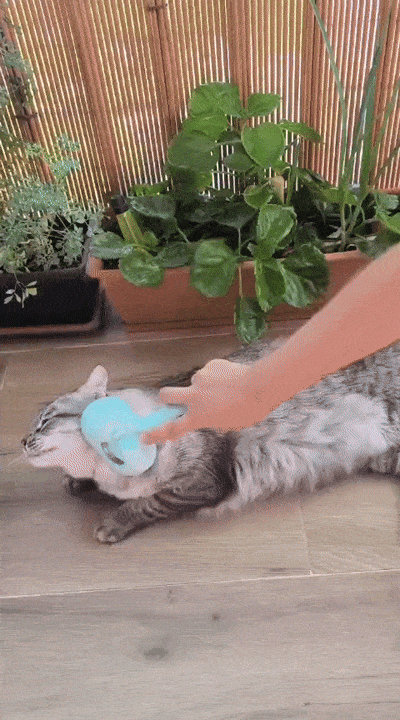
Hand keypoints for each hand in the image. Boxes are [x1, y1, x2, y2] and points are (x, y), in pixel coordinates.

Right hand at [141, 358, 262, 444]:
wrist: (260, 386)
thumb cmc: (249, 410)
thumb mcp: (228, 424)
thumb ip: (212, 420)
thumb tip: (208, 414)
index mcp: (198, 417)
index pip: (172, 428)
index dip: (156, 434)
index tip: (144, 436)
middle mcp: (194, 397)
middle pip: (166, 395)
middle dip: (166, 397)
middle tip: (175, 399)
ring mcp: (200, 379)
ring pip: (196, 382)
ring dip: (204, 386)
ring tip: (226, 388)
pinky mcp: (210, 366)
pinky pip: (210, 372)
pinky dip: (217, 376)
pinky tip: (232, 378)